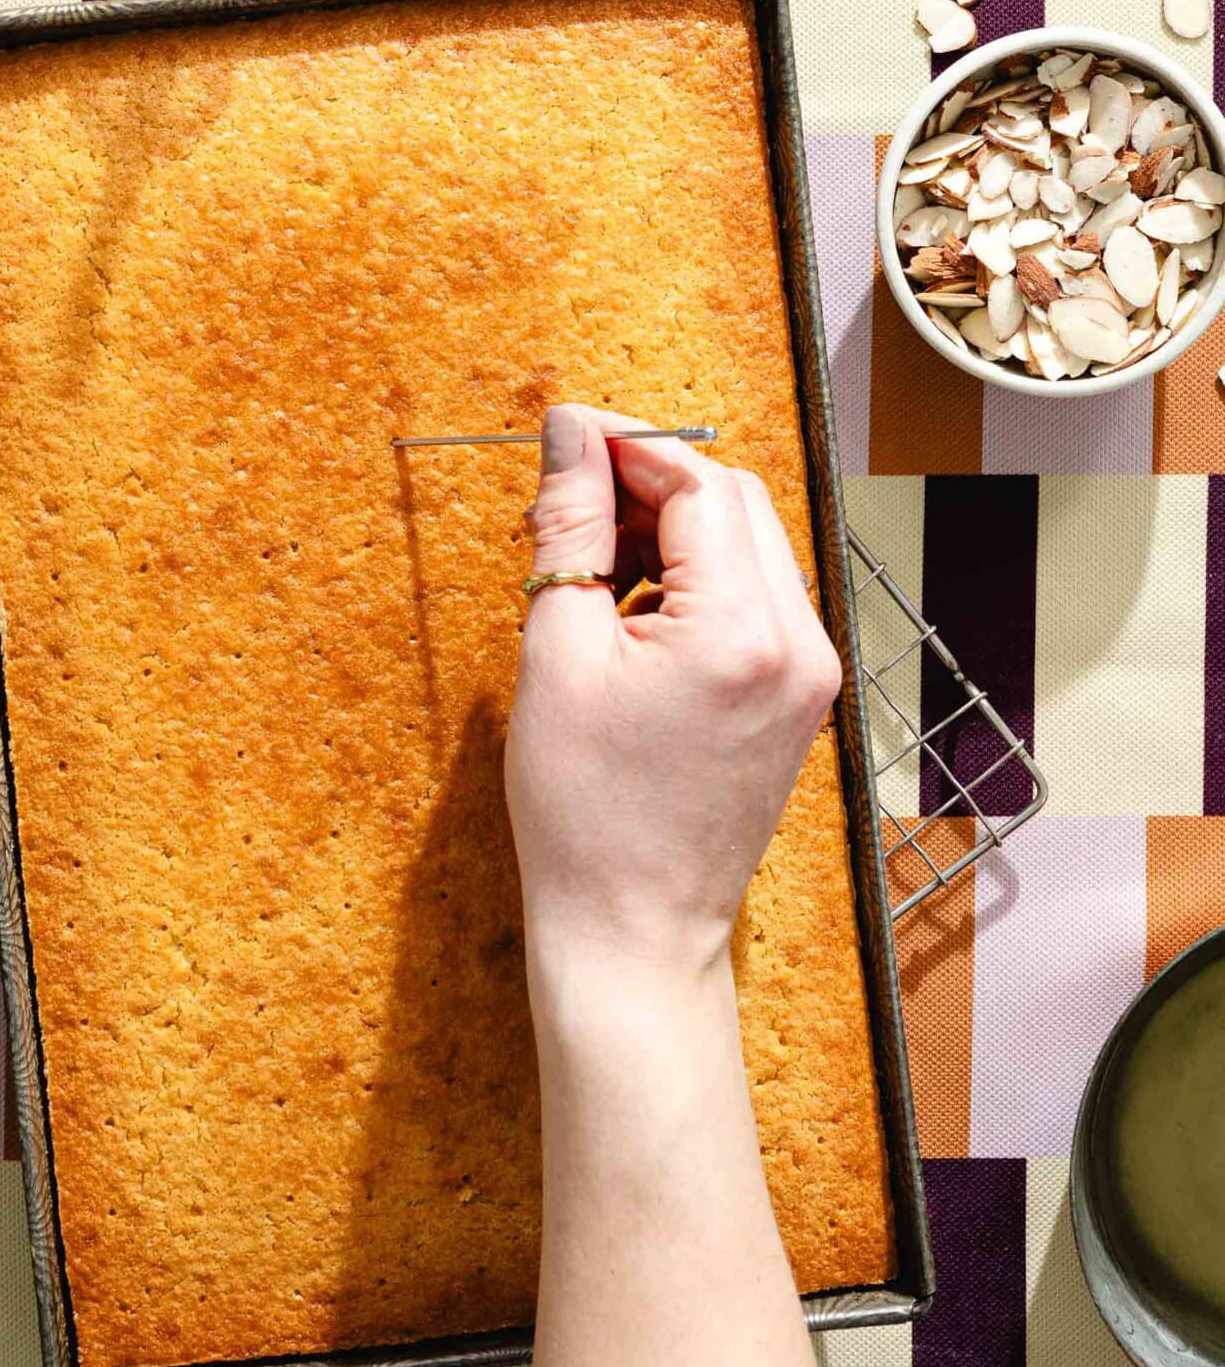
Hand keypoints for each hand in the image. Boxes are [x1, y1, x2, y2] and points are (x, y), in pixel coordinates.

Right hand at [504, 404, 841, 988]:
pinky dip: (696, 582)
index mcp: (743, 631)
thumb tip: (568, 434)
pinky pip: (754, 600)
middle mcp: (800, 643)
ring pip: (747, 547)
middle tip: (565, 505)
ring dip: (672, 532)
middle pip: (734, 502)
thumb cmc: (584, 814)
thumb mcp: (557, 656)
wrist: (633, 932)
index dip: (627, 445)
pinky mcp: (800, 697)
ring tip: (589, 570)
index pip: (697, 481)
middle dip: (650, 483)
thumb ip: (569, 529)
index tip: (563, 437)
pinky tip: (632, 615)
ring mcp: (810, 673)